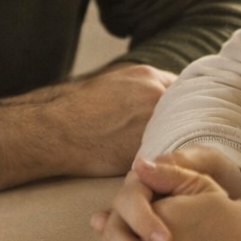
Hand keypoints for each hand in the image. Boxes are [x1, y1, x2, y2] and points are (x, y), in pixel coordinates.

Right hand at [51, 63, 174, 175]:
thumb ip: (141, 87)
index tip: (181, 116)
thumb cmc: (77, 109)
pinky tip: (154, 165)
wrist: (55, 131)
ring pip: (177, 133)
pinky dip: (161, 159)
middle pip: (185, 110)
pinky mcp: (145, 147)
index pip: (182, 89)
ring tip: (165, 152)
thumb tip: (159, 95)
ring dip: (174, 141)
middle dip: (182, 123)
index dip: (182, 105)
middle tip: (179, 136)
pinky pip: (163, 154)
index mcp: (147, 76)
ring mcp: (151, 121)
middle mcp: (154, 95)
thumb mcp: (112, 83)